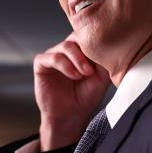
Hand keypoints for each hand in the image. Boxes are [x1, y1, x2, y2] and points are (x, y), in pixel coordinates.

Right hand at [33, 33, 110, 150]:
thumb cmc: (86, 97)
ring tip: (85, 74)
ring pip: (66, 46)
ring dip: (78, 59)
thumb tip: (110, 44)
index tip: (106, 54)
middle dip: (88, 49)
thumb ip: (104, 60)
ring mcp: (53, 56)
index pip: (89, 35)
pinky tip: (74, 76)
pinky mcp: (41, 65)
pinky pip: (51, 57)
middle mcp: (67, 51)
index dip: (97, 42)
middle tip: (94, 67)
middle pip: (77, 36)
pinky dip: (65, 65)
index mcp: (82, 51)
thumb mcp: (102, 77)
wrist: (71, 117)